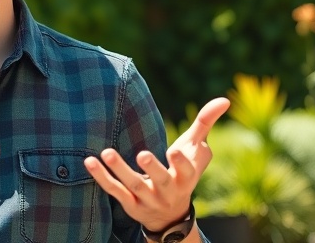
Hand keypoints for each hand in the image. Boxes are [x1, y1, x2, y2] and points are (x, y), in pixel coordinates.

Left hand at [83, 97, 229, 231]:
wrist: (171, 215)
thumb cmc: (183, 171)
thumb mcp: (197, 149)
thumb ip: (206, 123)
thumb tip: (224, 99)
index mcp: (186, 177)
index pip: (187, 172)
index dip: (182, 163)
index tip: (176, 151)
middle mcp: (168, 190)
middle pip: (162, 181)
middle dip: (153, 169)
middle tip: (143, 154)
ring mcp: (148, 199)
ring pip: (134, 186)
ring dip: (120, 170)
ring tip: (107, 153)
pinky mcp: (130, 204)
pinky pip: (114, 191)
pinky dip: (101, 177)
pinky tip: (89, 161)